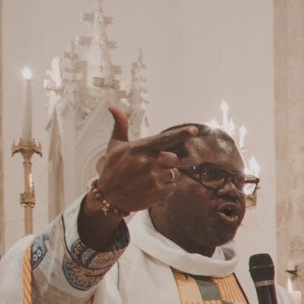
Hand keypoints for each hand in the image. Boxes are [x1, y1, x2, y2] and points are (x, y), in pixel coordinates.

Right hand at [81, 106, 200, 242]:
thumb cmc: (113, 168)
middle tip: (152, 167)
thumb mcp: (114, 146)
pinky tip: (151, 189)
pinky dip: (165, 189)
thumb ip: (121, 126)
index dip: (181, 134)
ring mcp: (153, 177)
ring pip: (174, 173)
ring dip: (166, 176)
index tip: (194, 130)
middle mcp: (147, 161)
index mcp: (138, 148)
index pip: (164, 139)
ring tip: (148, 179)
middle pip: (174, 159)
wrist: (108, 197)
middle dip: (167, 163)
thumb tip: (112, 106)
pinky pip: (173, 187)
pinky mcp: (157, 192)